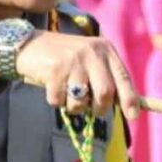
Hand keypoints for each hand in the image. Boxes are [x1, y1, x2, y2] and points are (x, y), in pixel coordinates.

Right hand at [0, 31, 140, 118]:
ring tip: (69, 97)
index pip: (124, 78)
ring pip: (81, 100)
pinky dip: (56, 101)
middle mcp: (92, 52)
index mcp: (106, 50)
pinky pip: (59, 100)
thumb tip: (128, 108)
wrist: (29, 45)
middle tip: (92, 110)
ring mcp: (73, 60)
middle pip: (105, 93)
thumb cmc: (66, 60)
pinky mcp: (54, 69)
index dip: (130, 99)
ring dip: (75, 107)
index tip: (133, 116)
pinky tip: (53, 88)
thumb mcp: (91, 62)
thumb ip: (108, 79)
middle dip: (99, 108)